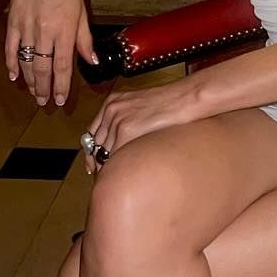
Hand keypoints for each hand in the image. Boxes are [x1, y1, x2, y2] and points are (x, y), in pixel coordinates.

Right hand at [5, 0, 94, 107]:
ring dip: (30, 80)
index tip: (59, 100)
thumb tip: (92, 60)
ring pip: (27, 61)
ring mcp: (27, 27)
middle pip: (43, 69)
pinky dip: (11, 63)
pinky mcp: (14, 21)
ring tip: (34, 93)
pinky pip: (11, 48)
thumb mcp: (82, 11)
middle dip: (44, 88)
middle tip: (44, 102)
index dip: (61, 86)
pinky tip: (14, 76)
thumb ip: (84, 39)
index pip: (62, 66)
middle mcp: (45, 32)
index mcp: (64, 30)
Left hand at [82, 75, 208, 175]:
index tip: (93, 164)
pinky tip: (122, 175)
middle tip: (103, 176)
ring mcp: (117, 119)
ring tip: (116, 178)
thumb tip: (121, 143)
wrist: (184, 98)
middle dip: (98, 162)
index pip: (91, 133)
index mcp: (112, 102)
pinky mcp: (126, 130)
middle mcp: (110, 110)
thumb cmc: (171, 103)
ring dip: (107, 167)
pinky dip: (116, 167)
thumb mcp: (140, 107)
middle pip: (94, 145)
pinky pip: (113, 156)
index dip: (92, 152)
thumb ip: (127, 120)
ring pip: (102, 153)